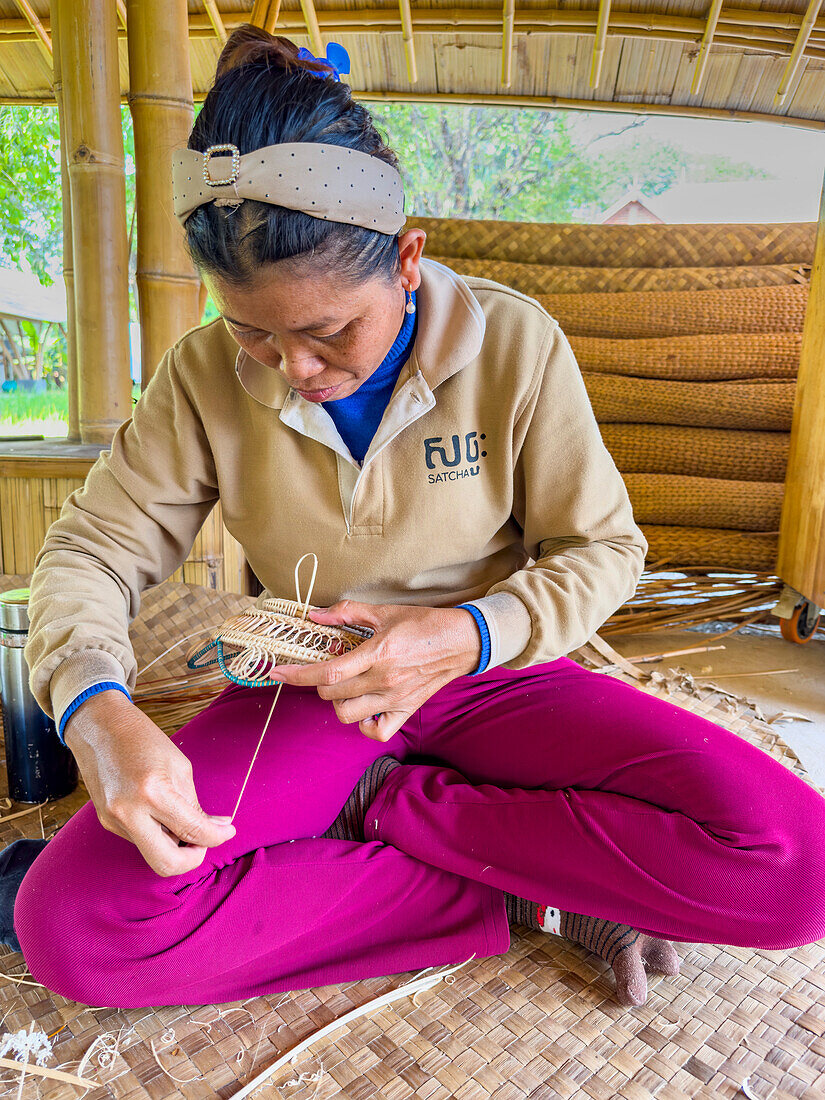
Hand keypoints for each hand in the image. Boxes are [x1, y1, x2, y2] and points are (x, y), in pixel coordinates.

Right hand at [63, 690, 235, 875]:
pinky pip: (140, 840)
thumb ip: (195, 804)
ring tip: (183, 820)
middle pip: (166, 863)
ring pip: (153, 854)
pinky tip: (161, 814)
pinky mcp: (107, 823)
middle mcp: (128, 812)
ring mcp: (113, 821)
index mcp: (153, 792)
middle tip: (205, 842)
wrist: (100, 728)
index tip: (227, 832)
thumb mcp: (179, 767)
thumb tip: (216, 827)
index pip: (193, 830)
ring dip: (174, 845)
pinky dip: (157, 834)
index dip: (217, 837)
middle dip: (192, 859)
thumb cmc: (143, 740)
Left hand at [269, 601, 481, 740]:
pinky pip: (376, 732)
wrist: (461, 642)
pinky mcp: (405, 711)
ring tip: (345, 688)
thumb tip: (316, 615)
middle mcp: (383, 681)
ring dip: (337, 702)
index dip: (297, 675)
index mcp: (377, 654)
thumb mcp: (384, 612)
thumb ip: (347, 612)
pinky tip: (363, 709)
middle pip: (332, 695)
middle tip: (326, 670)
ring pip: (348, 715)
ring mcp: (394, 700)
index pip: (327, 673)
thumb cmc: (424, 624)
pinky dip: (363, 725)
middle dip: (319, 683)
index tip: (277, 672)